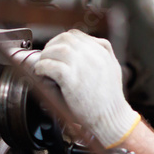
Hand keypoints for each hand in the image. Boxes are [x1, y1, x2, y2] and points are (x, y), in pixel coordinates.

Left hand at [34, 30, 140, 147]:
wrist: (112, 118)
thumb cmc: (110, 99)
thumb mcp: (112, 68)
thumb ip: (101, 54)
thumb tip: (83, 48)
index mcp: (102, 51)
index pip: (75, 35)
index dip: (61, 41)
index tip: (55, 50)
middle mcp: (93, 55)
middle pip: (65, 39)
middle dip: (51, 46)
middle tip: (46, 57)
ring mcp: (82, 66)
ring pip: (57, 50)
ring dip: (46, 56)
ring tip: (42, 65)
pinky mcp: (72, 80)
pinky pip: (51, 66)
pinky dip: (42, 67)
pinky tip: (40, 72)